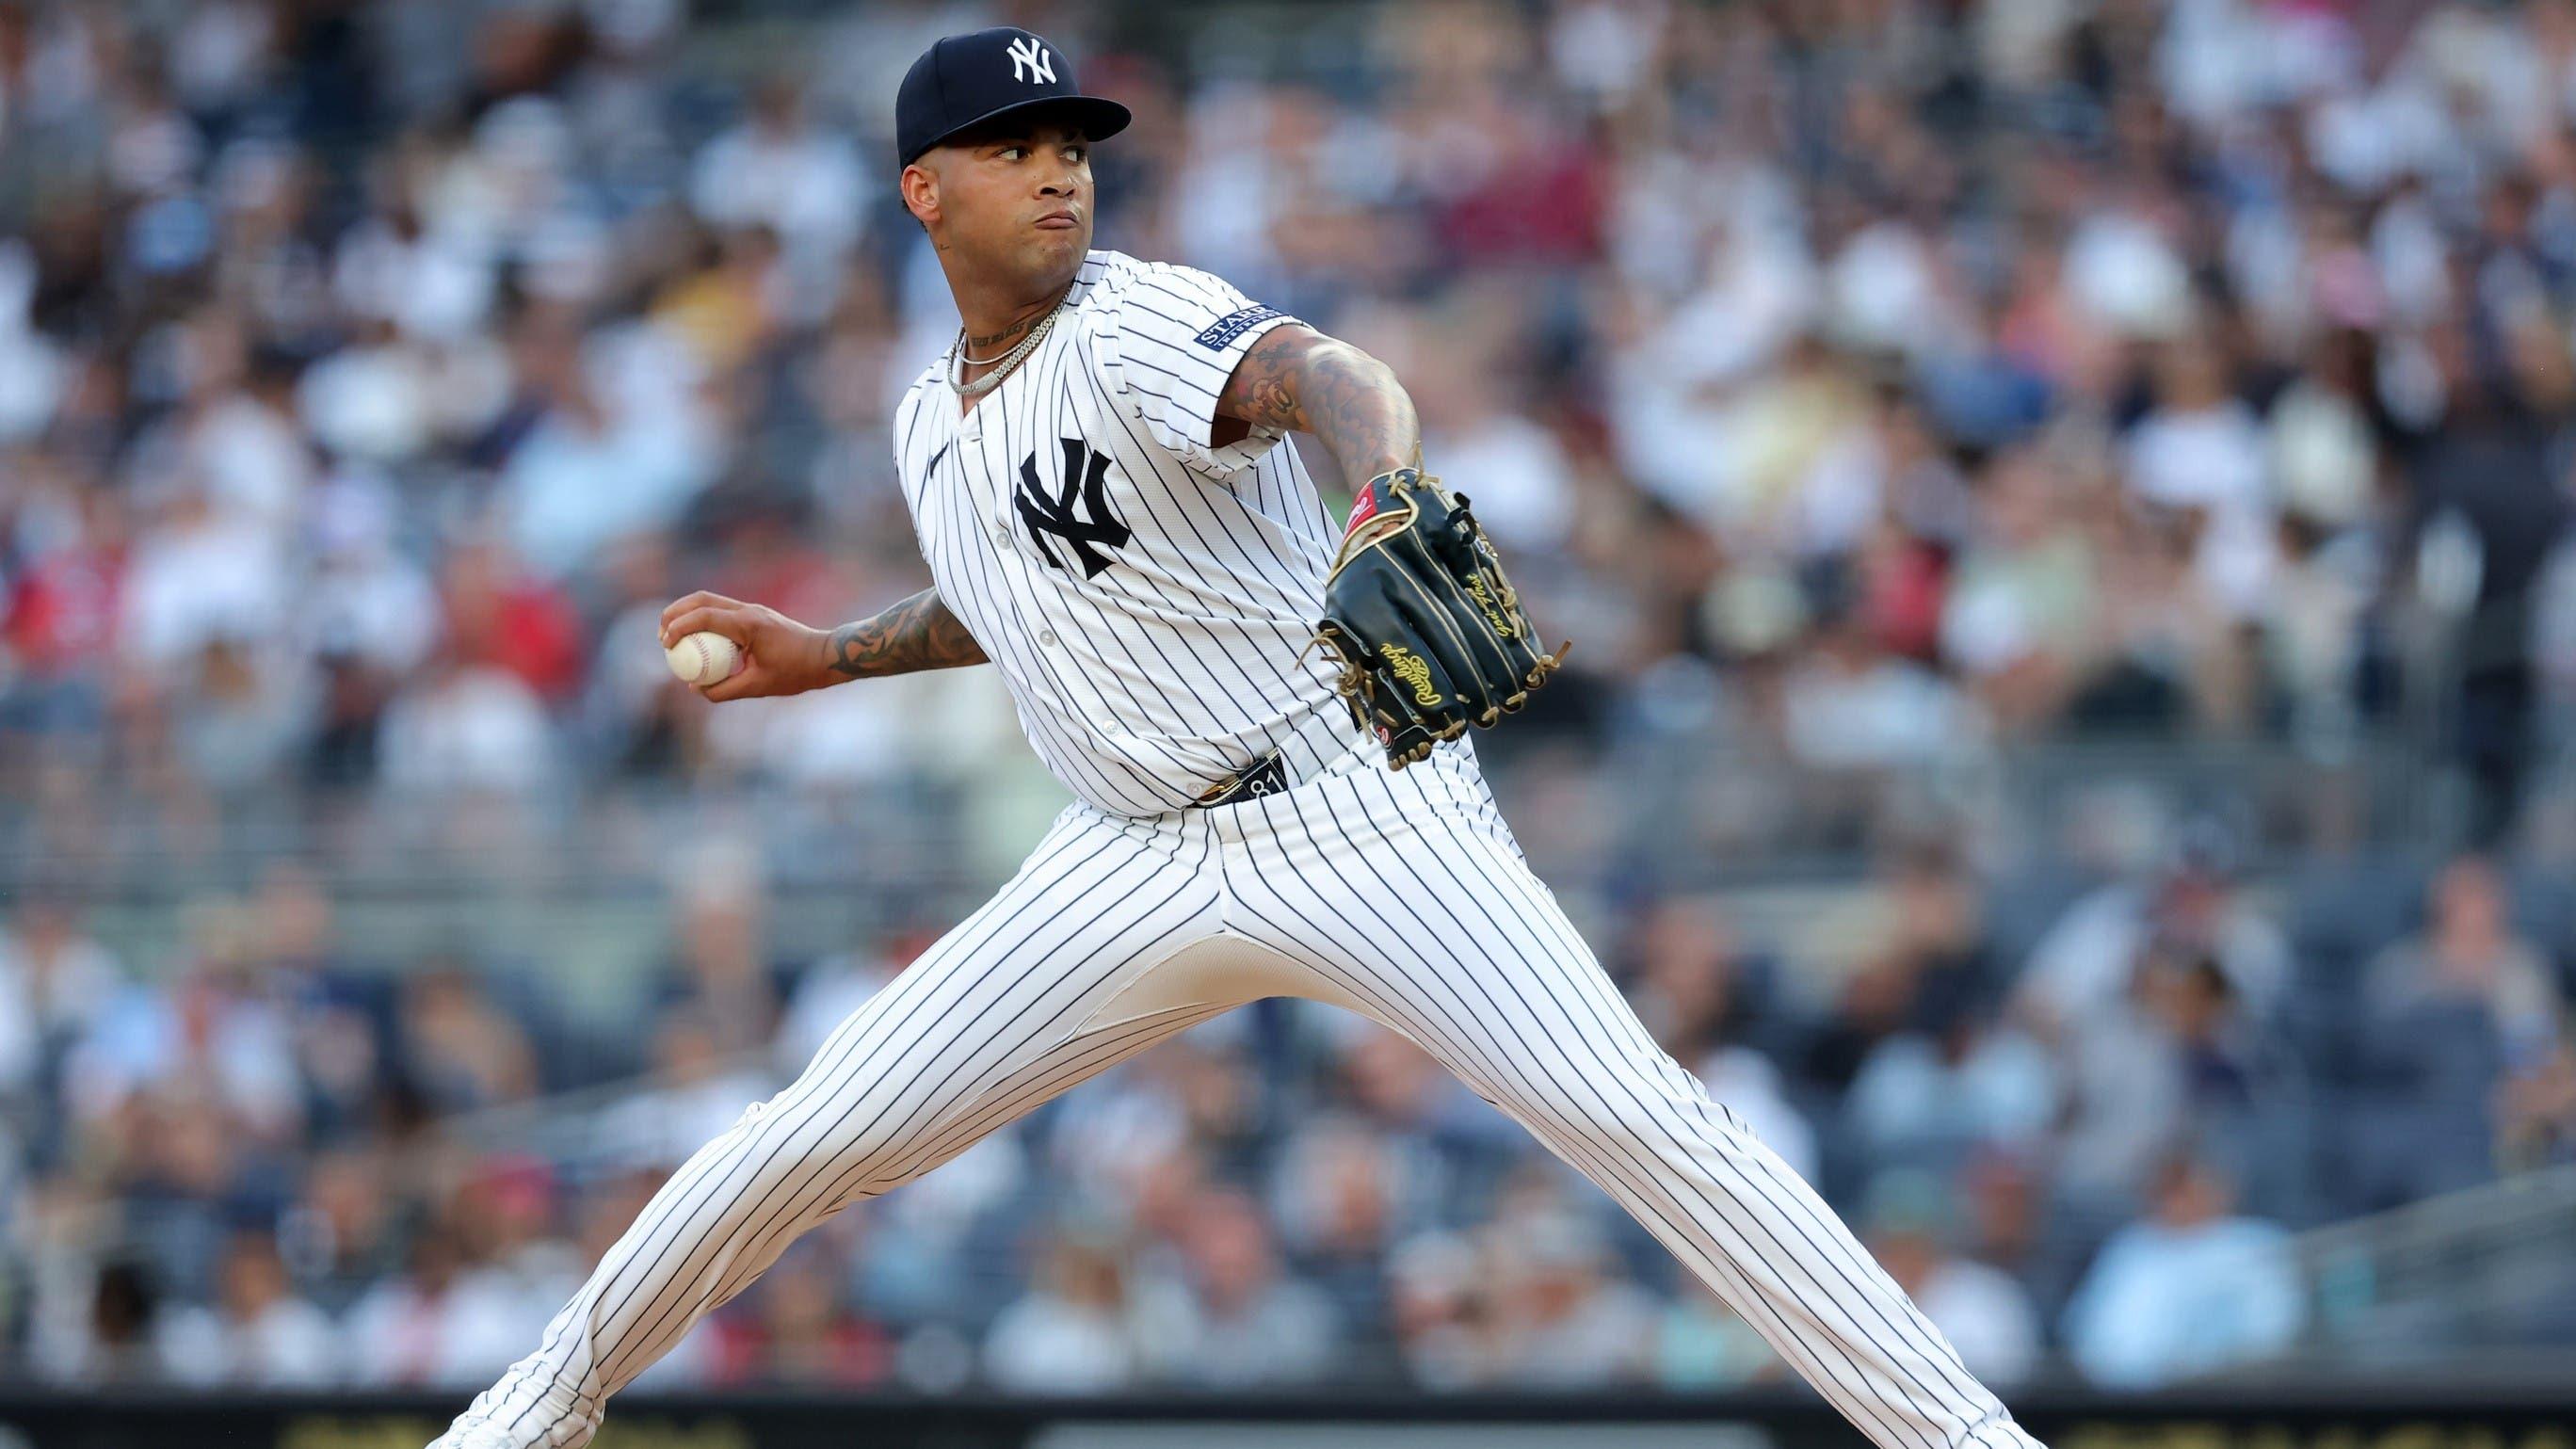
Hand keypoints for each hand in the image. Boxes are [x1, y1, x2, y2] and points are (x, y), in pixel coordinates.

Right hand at [656, 591, 832, 701]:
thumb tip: (696, 689)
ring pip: (710, 600)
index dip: (678, 627)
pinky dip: (703, 619)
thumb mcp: (758, 686)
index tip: (666, 645)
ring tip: (672, 636)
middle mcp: (748, 610)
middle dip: (675, 613)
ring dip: (687, 613)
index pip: (704, 616)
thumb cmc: (796, 672)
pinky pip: (721, 610)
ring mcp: (751, 609)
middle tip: (661, 636)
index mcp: (748, 624)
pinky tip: (697, 639)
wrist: (824, 657)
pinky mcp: (754, 614)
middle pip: (701, 599)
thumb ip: (724, 690)